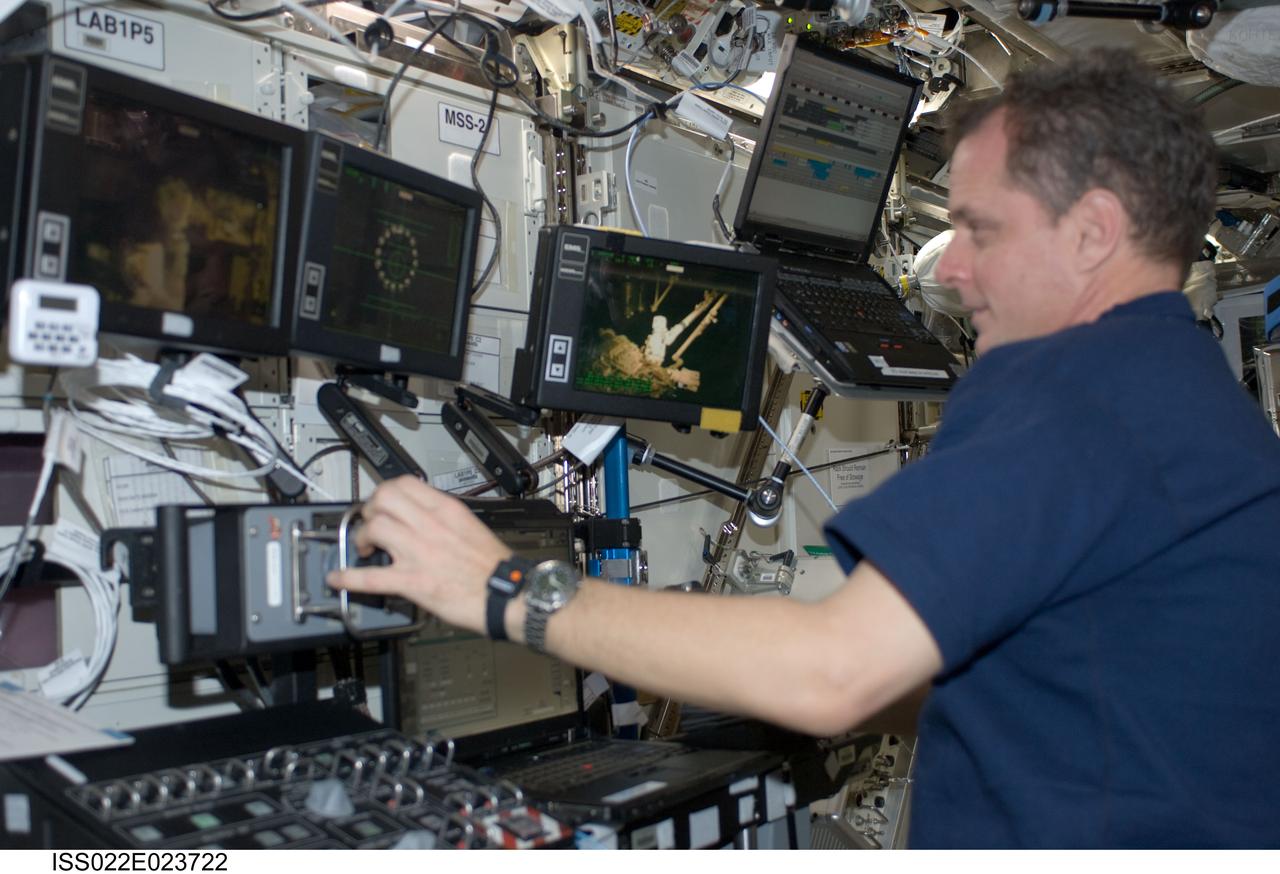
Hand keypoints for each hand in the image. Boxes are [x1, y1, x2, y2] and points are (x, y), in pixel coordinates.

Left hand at [325, 476, 510, 634]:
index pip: (404, 483)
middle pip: (383, 499)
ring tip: (365, 548)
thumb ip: (444, 518)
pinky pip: (371, 576)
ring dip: (361, 537)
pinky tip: (338, 579)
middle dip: (369, 509)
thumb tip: (422, 517)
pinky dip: (349, 578)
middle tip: (370, 523)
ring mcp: (418, 552)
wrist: (507, 594)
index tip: (382, 504)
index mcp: (446, 510)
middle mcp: (430, 525)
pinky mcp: (412, 581)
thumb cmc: (493, 566)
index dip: (385, 492)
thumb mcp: (470, 526)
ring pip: (374, 528)